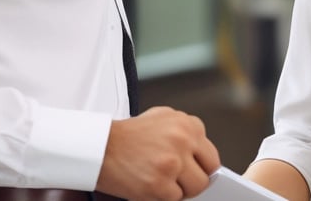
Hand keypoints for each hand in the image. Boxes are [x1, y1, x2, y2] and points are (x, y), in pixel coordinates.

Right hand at [95, 106, 220, 200]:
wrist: (99, 147)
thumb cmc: (127, 135)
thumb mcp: (161, 118)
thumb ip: (185, 131)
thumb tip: (200, 152)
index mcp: (187, 124)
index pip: (211, 156)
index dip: (200, 166)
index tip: (190, 169)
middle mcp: (183, 141)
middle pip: (207, 174)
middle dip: (193, 180)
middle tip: (176, 179)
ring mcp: (173, 163)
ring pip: (195, 189)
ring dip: (179, 190)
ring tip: (161, 180)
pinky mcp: (160, 184)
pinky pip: (175, 199)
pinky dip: (163, 197)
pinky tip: (149, 184)